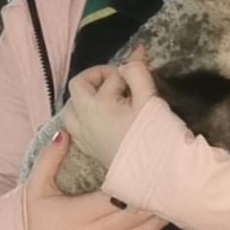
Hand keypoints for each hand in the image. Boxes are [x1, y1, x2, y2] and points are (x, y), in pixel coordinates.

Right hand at [25, 129, 166, 229]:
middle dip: (153, 199)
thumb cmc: (31, 219)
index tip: (150, 168)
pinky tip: (162, 215)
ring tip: (174, 195)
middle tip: (171, 179)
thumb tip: (62, 132)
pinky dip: (149, 229)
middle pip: (134, 217)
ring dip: (158, 216)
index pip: (115, 200)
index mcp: (78, 215)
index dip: (135, 186)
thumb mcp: (35, 187)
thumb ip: (50, 159)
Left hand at [62, 48, 156, 169]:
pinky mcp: (90, 150)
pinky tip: (106, 119)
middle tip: (121, 83)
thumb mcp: (148, 97)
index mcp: (94, 105)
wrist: (156, 174)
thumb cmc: (154, 135)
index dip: (120, 69)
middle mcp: (82, 120)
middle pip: (78, 89)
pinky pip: (77, 126)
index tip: (136, 71)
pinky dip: (87, 116)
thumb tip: (133, 55)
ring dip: (88, 99)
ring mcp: (84, 137)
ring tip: (110, 100)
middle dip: (97, 80)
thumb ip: (137, 72)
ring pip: (73, 109)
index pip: (103, 76)